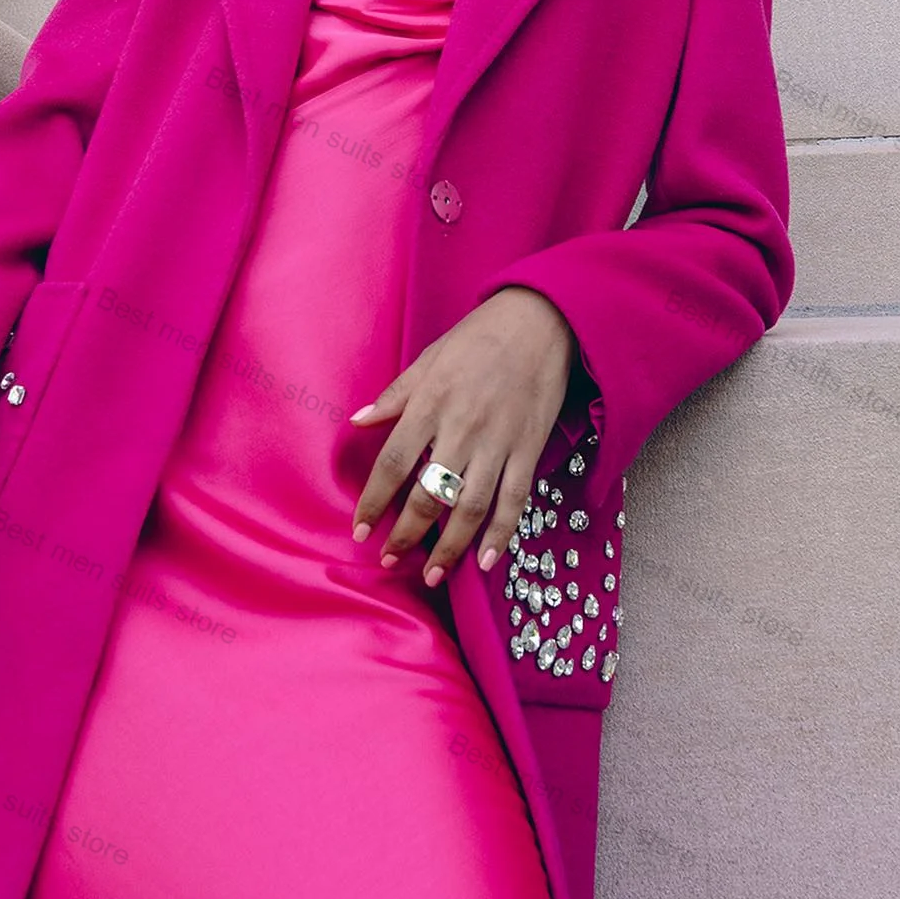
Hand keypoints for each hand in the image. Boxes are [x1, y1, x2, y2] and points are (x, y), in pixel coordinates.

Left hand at [348, 285, 576, 587]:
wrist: (541, 323)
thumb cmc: (479, 337)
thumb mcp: (429, 358)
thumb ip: (395, 396)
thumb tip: (358, 422)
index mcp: (430, 403)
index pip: (393, 463)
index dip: (374, 502)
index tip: (360, 530)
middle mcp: (462, 428)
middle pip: (428, 494)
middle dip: (407, 534)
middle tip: (391, 558)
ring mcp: (498, 443)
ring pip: (469, 507)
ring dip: (449, 547)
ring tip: (432, 575)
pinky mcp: (528, 450)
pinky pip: (513, 501)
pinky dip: (500, 534)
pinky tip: (485, 560)